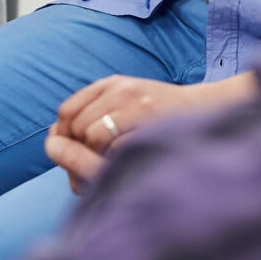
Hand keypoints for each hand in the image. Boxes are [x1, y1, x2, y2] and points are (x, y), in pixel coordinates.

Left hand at [50, 73, 259, 192]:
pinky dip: (110, 161)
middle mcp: (121, 90)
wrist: (208, 112)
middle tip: (82, 173)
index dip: (62, 136)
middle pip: (77, 124)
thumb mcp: (125, 107)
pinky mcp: (151, 121)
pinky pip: (114, 146)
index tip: (68, 155)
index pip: (67, 110)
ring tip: (101, 173)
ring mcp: (137, 104)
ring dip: (90, 159)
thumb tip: (52, 143)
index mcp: (111, 85)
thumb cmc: (161, 118)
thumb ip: (90, 120)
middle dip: (75, 152)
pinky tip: (119, 168)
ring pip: (92, 135)